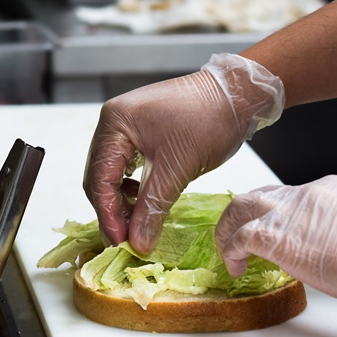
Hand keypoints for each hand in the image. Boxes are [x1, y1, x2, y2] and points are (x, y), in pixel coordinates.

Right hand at [83, 53, 283, 253]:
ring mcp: (125, 125)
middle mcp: (113, 122)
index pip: (100, 178)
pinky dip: (132, 188)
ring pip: (112, 173)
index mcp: (115, 123)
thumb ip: (153, 207)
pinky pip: (126, 166)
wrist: (236, 93)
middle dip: (112, 210)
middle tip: (126, 240)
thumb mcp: (178, 168)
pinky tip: (143, 201)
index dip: (108, 215)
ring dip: (121, 201)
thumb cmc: (210, 120)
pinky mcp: (140, 132)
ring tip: (136, 224)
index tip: (120, 242)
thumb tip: (138, 243)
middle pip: (100, 176)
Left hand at [216, 177, 336, 327]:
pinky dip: (230, 249)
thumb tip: (332, 250)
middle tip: (235, 240)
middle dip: (241, 216)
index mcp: (329, 191)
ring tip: (228, 253)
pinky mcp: (282, 237)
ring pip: (242, 207)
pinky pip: (241, 236)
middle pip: (258, 195)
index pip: (288, 196)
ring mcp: (293, 213)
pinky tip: (235, 267)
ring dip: (229, 230)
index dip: (271, 216)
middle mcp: (307, 194)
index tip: (268, 234)